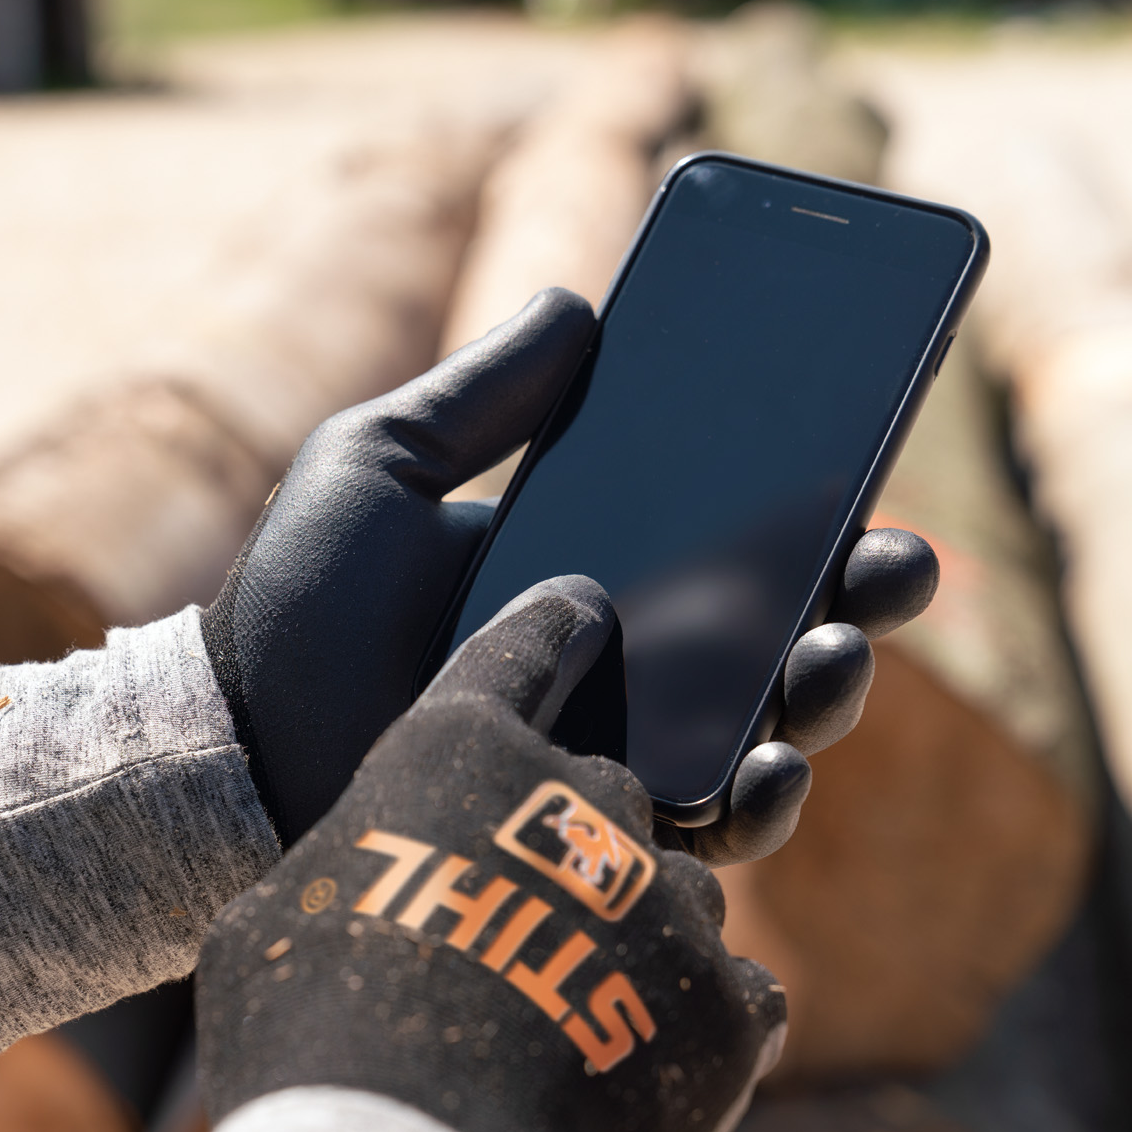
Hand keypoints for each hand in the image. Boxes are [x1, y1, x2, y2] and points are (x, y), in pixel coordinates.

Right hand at [197, 578, 786, 1131]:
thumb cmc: (307, 1034)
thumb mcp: (276, 919)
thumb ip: (346, 865)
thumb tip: (360, 881)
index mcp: (461, 753)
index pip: (526, 646)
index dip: (553, 625)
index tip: (582, 611)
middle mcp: (583, 803)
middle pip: (606, 790)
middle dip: (577, 844)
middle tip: (527, 923)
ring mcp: (669, 901)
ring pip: (676, 889)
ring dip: (637, 934)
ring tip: (579, 1010)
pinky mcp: (729, 1005)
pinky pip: (733, 986)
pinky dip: (689, 1016)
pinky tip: (636, 1061)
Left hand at [203, 287, 940, 851]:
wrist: (236, 746)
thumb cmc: (298, 604)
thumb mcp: (378, 465)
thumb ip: (478, 393)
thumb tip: (578, 301)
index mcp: (587, 558)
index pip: (728, 520)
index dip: (812, 488)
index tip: (868, 440)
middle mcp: (622, 653)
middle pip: (781, 619)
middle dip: (860, 590)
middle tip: (895, 562)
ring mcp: (617, 744)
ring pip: (771, 721)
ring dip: (830, 688)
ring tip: (833, 658)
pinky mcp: (596, 830)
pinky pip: (710, 822)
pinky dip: (759, 797)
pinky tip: (766, 764)